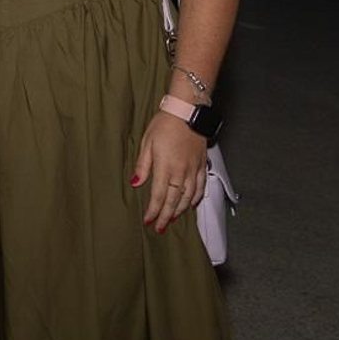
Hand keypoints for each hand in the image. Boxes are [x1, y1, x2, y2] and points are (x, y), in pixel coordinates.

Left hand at [131, 111, 207, 233]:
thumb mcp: (147, 142)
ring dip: (180, 210)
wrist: (187, 112)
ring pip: (188, 197)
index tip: (148, 220)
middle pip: (174, 200)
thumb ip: (143, 165)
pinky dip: (196, 198)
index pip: (159, 195)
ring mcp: (193, 169)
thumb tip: (137, 182)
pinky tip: (192, 205)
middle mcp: (181, 171)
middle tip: (159, 228)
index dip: (153, 210)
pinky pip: (200, 187)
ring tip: (172, 219)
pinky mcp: (201, 165)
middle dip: (165, 216)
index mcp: (165, 166)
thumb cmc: (164, 124)